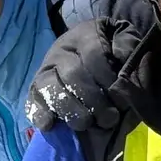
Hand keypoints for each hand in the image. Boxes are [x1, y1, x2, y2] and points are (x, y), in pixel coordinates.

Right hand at [26, 17, 145, 132]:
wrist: (87, 56)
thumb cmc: (112, 54)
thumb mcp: (124, 42)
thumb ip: (127, 47)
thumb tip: (123, 59)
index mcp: (85, 35)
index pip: (94, 54)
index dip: (108, 80)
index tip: (123, 100)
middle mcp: (61, 50)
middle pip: (72, 75)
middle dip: (93, 101)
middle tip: (109, 120)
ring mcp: (45, 69)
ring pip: (50, 88)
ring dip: (70, 111)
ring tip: (86, 124)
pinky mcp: (35, 89)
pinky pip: (32, 100)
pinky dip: (40, 114)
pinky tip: (51, 125)